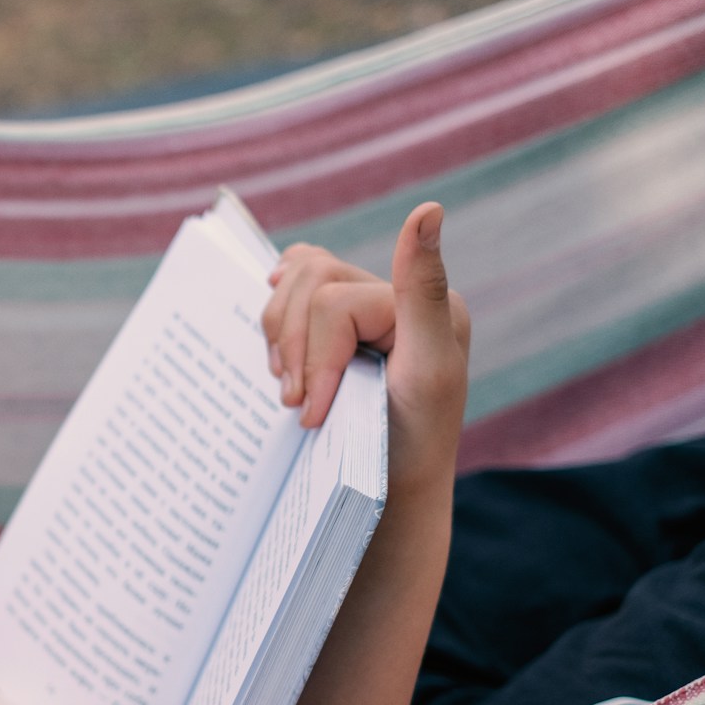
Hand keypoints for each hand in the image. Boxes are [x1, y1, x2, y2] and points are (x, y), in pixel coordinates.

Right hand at [260, 203, 470, 492]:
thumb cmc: (408, 447)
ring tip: (292, 393)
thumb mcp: (427, 371)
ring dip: (280, 342)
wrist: (387, 497)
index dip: (314, 357)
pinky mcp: (336, 327)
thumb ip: (422, 290)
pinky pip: (290, 290)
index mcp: (426, 301)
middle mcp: (398, 296)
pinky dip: (277, 321)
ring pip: (292, 285)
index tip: (311, 413)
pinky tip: (284, 355)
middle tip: (297, 404)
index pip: (332, 300)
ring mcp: (363, 309)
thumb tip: (428, 207)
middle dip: (292, 346)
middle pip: (309, 280)